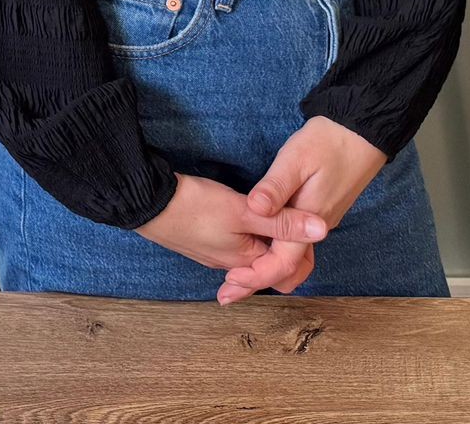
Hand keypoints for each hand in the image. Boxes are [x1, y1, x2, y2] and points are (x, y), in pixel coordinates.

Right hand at [135, 174, 328, 302]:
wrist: (146, 203)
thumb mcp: (245, 212)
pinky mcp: (200, 242)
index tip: (310, 223)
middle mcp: (231, 265)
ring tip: (275, 217)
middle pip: (267, 261)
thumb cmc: (194, 208)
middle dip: (283, 246)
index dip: (302, 246)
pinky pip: (232, 245)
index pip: (286, 266)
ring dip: (263, 239)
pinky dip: (245, 235)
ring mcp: (213, 255)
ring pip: (249, 252)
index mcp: (246, 262)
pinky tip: (244, 219)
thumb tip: (323, 230)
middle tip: (296, 220)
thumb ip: (284, 222)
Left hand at [217, 117, 387, 301]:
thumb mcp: (295, 160)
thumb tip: (253, 209)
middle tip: (228, 288)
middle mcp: (316, 229)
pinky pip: (297, 245)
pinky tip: (259, 247)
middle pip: (288, 269)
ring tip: (237, 272)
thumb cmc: (327, 143)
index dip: (255, 277)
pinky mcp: (317, 214)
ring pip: (294, 259)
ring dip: (268, 269)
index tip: (230, 282)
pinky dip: (277, 254)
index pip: (282, 263)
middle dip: (258, 280)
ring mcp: (318, 223)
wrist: (361, 133)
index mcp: (310, 220)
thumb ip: (274, 187)